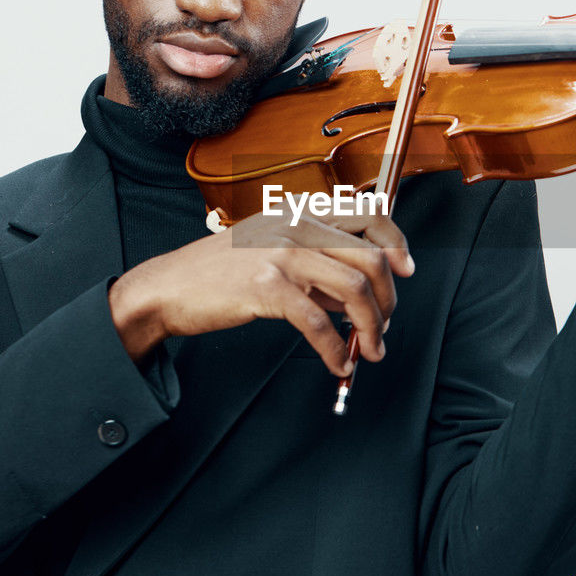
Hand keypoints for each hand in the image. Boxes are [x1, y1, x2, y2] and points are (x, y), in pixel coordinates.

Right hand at [108, 211, 413, 375]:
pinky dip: (334, 349)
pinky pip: (318, 322)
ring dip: (370, 327)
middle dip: (387, 299)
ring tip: (368, 350)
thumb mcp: (273, 251)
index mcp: (300, 213)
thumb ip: (316, 265)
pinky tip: (336, 362)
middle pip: (370, 257)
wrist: (168, 287)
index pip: (368, 214)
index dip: (396, 242)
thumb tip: (358, 295)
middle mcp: (296, 226)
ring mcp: (281, 254)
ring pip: (353, 288)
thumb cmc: (220, 272)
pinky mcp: (266, 287)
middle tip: (382, 327)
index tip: (407, 270)